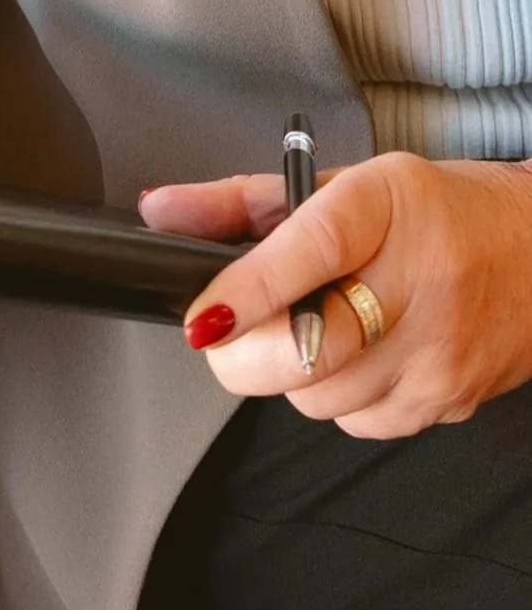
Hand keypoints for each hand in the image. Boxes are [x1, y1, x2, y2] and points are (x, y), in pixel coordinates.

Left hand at [140, 153, 531, 438]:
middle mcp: (421, 278)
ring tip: (314, 330)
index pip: (308, 251)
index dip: (244, 292)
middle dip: (242, 354)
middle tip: (228, 334)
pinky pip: (356, 423)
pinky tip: (359, 357)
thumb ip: (238, 203)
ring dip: (291, 375)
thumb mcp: (338, 187)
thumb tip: (157, 210)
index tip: (198, 318)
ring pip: (319, 397)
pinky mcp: (451, 398)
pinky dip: (337, 399)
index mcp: (384, 207)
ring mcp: (442, 348)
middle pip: (305, 350)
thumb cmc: (433, 213)